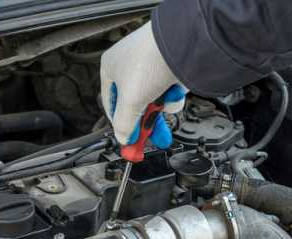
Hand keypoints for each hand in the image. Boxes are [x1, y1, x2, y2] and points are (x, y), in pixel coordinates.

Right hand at [100, 22, 186, 147]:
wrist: (181, 42)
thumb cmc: (149, 61)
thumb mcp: (130, 101)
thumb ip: (124, 124)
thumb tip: (123, 138)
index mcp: (110, 68)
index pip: (110, 105)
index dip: (121, 125)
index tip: (130, 142)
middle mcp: (128, 64)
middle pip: (135, 104)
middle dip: (145, 123)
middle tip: (152, 139)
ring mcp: (150, 64)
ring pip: (154, 98)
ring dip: (161, 105)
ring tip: (167, 102)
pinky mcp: (169, 65)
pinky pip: (169, 88)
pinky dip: (173, 94)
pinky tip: (175, 89)